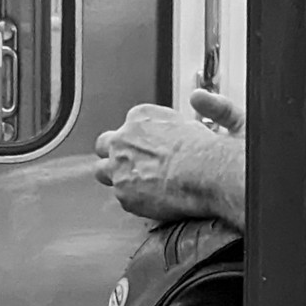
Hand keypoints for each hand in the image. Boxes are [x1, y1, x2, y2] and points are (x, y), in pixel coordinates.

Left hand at [94, 89, 245, 227]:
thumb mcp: (189, 121)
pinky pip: (120, 197)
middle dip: (113, 154)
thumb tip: (192, 105)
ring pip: (102, 172)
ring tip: (133, 185)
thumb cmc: (202, 150)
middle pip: (104, 145)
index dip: (136, 140)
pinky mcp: (122, 192)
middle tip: (129, 165)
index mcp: (139, 117)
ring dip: (115, 177)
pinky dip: (132, 198)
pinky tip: (147, 199)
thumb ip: (176, 120)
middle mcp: (123, 139)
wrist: (203, 173)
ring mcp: (118, 166)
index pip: (127, 127)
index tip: (147, 148)